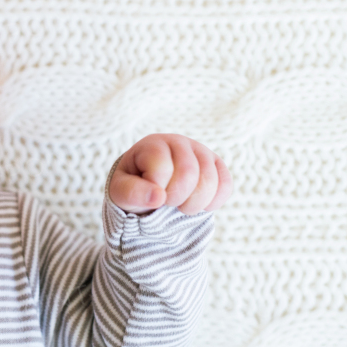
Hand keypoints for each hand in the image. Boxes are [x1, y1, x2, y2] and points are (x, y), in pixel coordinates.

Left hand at [108, 133, 231, 214]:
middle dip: (176, 198)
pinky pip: (226, 185)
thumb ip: (132, 193)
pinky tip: (199, 204)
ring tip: (180, 204)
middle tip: (167, 202)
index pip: (162, 168)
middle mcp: (178, 142)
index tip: (151, 196)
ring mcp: (200, 151)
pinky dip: (214, 202)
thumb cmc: (134, 188)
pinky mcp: (216, 164)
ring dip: (194, 204)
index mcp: (152, 144)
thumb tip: (157, 197)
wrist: (151, 189)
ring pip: (210, 181)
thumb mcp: (121, 192)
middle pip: (188, 174)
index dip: (157, 192)